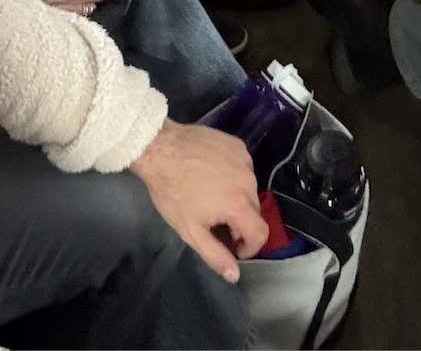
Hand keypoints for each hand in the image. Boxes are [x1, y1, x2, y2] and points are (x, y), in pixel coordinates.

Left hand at [130, 120, 266, 281]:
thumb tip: (235, 275)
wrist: (160, 148)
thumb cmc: (172, 192)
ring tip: (212, 197)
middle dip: (240, 223)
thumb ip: (215, 255)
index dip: (250, 247)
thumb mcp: (190, 230)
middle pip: (255, 211)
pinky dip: (234, 176)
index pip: (261, 233)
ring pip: (250, 189)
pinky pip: (243, 168)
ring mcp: (244, 159)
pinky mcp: (237, 145)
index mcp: (239, 204)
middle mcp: (249, 180)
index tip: (233, 247)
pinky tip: (213, 175)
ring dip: (237, 198)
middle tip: (216, 223)